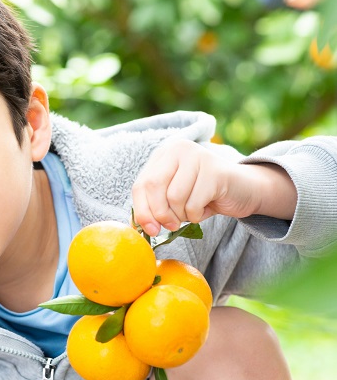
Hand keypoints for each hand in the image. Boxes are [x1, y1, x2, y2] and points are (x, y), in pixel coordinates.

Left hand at [131, 139, 294, 235]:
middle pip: (153, 187)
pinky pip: (193, 203)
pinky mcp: (214, 170)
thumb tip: (135, 227)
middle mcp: (178, 148)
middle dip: (159, 214)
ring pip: (174, 197)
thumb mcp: (173, 199)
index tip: (149, 230)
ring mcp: (197, 156)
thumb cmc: (204, 196)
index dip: (141, 211)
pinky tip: (205, 208)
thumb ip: (154, 206)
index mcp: (164, 154)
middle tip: (170, 226)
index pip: (140, 185)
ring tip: (192, 211)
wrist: (245, 190)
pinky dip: (196, 215)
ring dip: (181, 215)